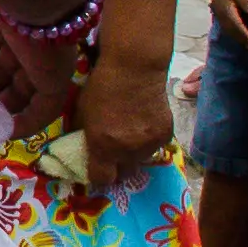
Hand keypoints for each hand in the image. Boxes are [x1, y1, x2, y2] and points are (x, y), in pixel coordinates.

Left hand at [77, 31, 169, 193]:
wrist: (135, 67)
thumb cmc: (102, 85)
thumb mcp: (82, 113)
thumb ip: (84, 136)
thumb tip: (84, 150)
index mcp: (103, 146)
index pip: (102, 179)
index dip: (98, 176)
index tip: (97, 168)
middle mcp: (127, 151)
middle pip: (123, 175)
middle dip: (116, 168)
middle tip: (112, 155)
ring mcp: (149, 144)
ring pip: (140, 161)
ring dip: (132, 154)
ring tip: (129, 135)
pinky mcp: (165, 135)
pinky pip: (154, 148)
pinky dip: (147, 142)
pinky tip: (142, 125)